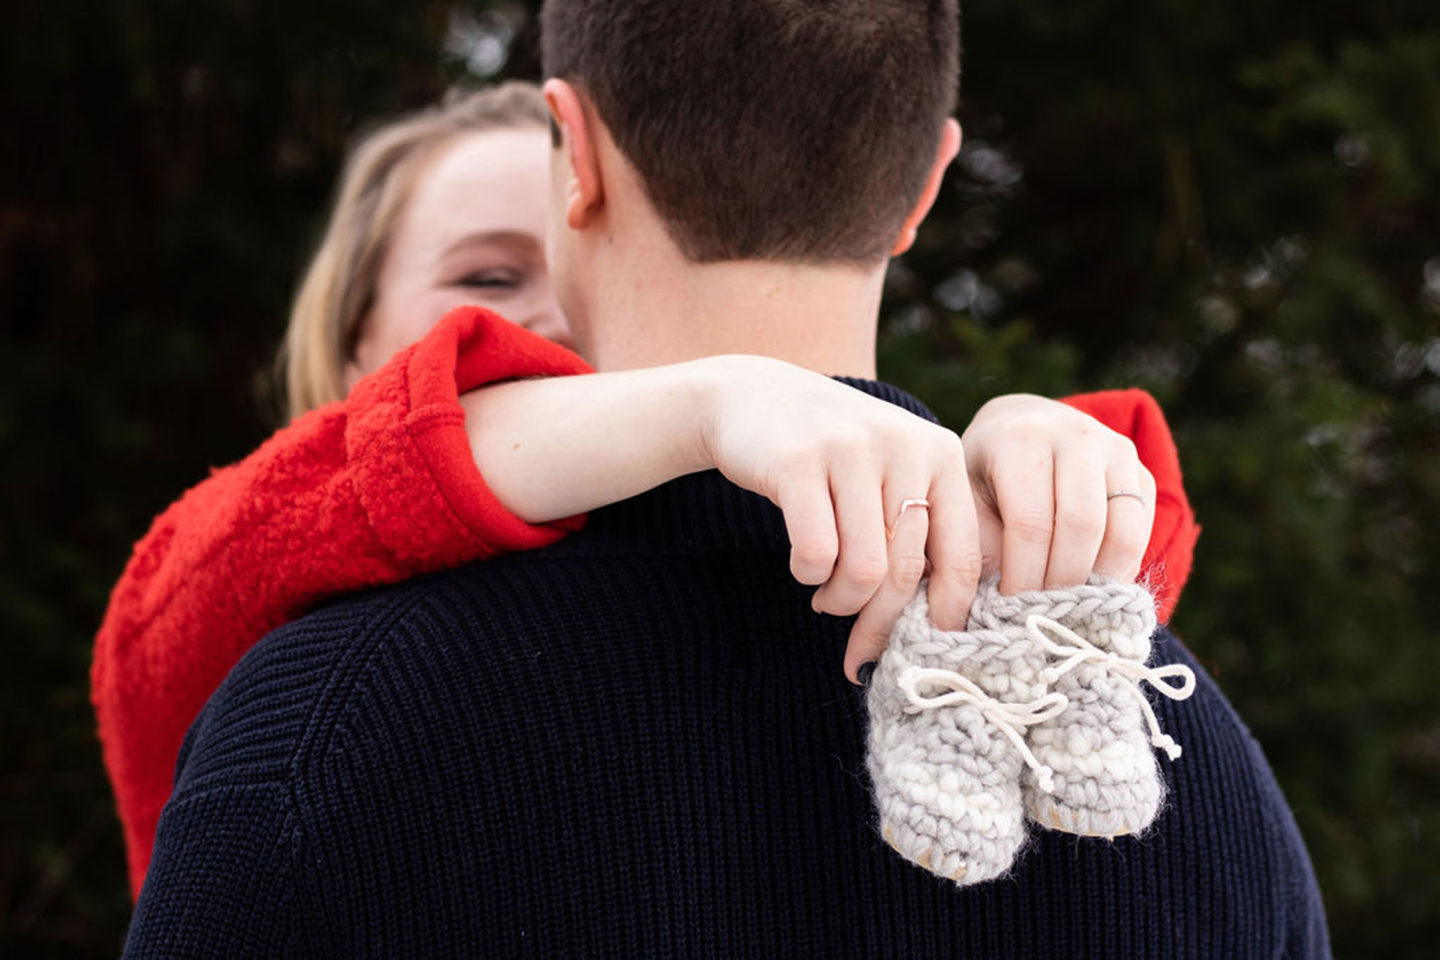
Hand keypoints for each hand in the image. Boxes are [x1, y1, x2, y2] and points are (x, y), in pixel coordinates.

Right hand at [696, 356, 982, 682]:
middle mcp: (905, 446)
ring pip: (864, 569)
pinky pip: (816, 552)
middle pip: (907, 572)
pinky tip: (802, 565)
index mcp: (941, 454)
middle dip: (880, 623)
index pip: (963, 558)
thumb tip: (941, 632)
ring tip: (826, 595)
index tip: (925, 653)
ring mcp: (851, 450)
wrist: (751, 396)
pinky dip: (807, 574)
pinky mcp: (797, 461)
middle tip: (857, 644)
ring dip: (841, 600)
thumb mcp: (889, 476)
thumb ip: (920, 534)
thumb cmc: (830, 457)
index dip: (946, 619)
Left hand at [960, 394, 1155, 593]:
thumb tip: (991, 608)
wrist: (1021, 426)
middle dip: (1061, 583)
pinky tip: (1092, 592)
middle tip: (1042, 616)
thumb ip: (978, 546)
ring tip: (1068, 609)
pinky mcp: (1143, 473)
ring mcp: (1117, 451)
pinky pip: (1142, 533)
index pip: (1031, 522)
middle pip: (1081, 526)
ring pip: (1122, 532)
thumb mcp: (967, 500)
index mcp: (1022, 438)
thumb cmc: (986, 474)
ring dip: (1097, 583)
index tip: (1010, 612)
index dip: (1023, 576)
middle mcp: (1076, 436)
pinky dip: (1120, 572)